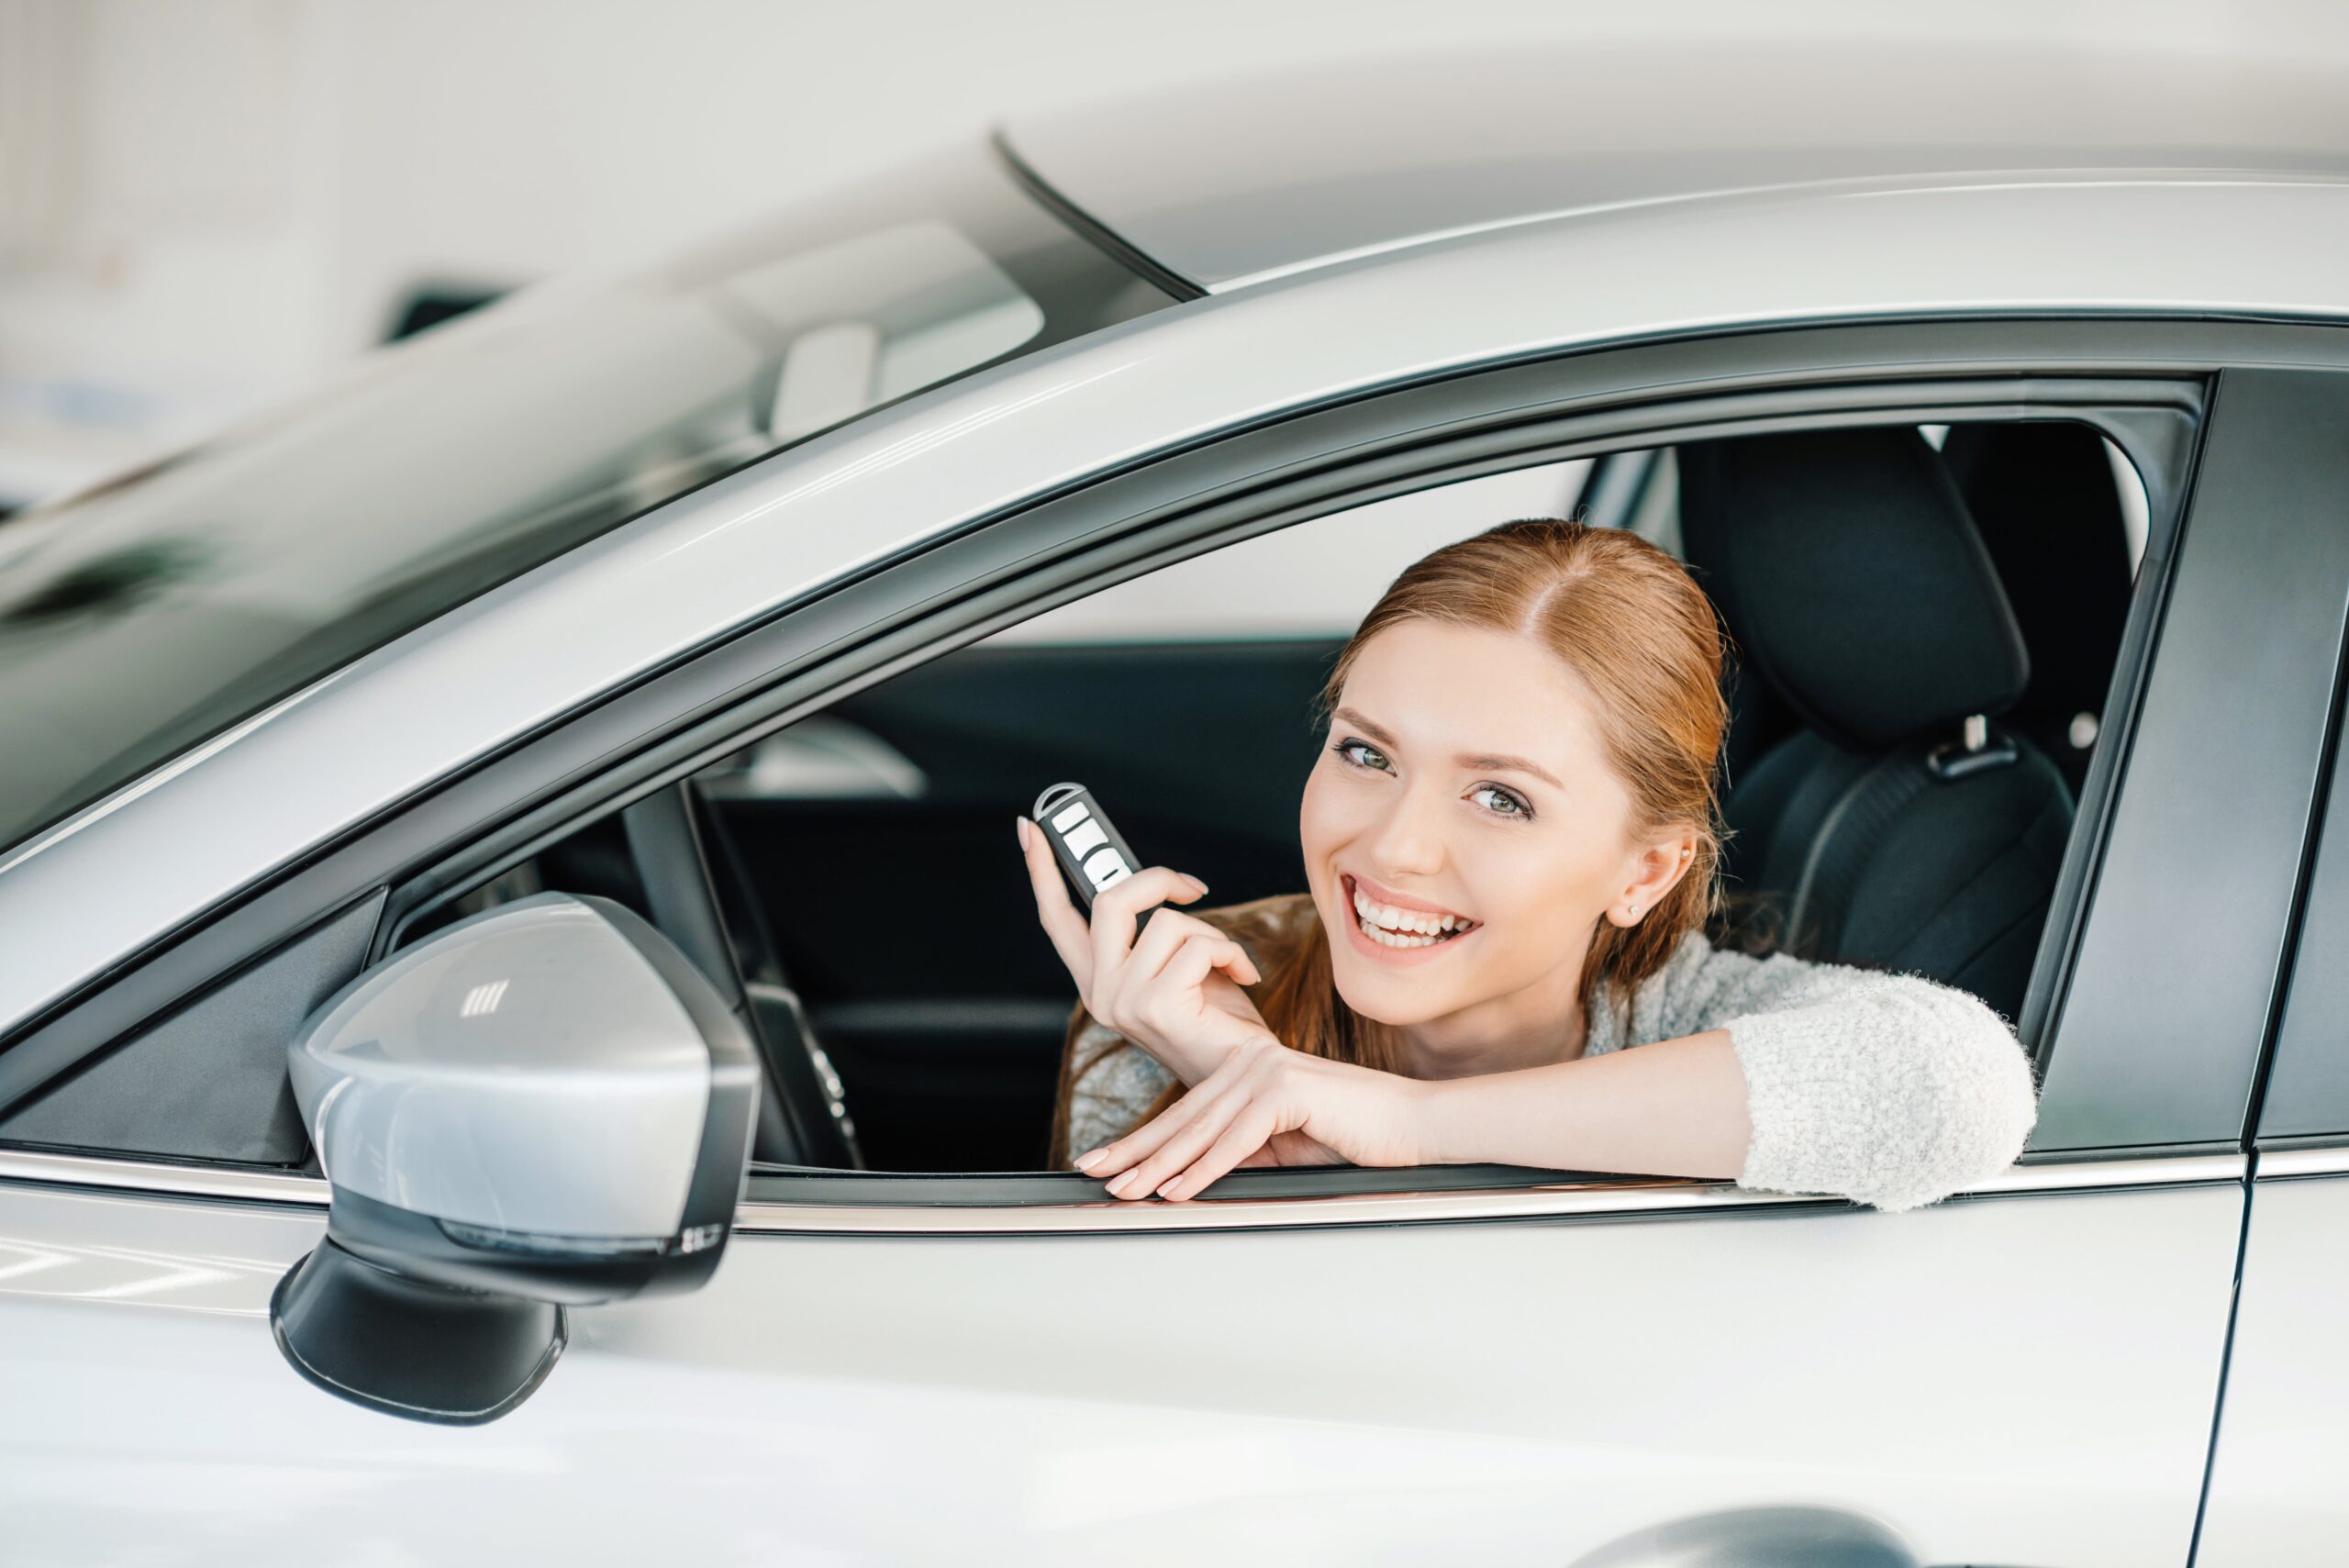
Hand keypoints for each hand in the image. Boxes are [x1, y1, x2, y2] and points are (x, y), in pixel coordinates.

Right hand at [1018, 814, 1273, 1085]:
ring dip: (1213, 935)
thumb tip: (1153, 885)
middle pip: (1109, 900)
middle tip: (1195, 888)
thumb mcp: (1176, 966)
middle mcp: (1099, 994)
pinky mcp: (1156, 1006)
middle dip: (1160, 880)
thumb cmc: (1218, 1021)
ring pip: (1166, 922)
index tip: (1032, 827)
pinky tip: (1243, 977)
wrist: (1250, 1077)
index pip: (1057, 919)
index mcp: (1097, 982)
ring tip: (1229, 966)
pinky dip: (1232, 953)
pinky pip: (1198, 945)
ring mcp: (1123, 1002)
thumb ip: (1151, 934)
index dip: (1043, 870)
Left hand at [1072, 1036, 1432, 1201]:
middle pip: (1184, 1118)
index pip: (1185, 1111)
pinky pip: (1238, 1140)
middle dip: (1137, 1151)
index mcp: (1247, 1068)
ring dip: (1161, 1166)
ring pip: (1203, 1130)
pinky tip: (1178, 1189)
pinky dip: (1205, 1169)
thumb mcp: (1283, 1147)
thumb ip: (1239, 1152)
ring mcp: (1268, 1071)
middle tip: (1097, 1175)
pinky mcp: (1288, 1091)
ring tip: (1127, 1190)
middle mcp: (1251, 1061)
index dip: (1142, 1140)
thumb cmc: (1356, 1138)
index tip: (1106, 1161)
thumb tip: (1190, 1176)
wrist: (1414, 1126)